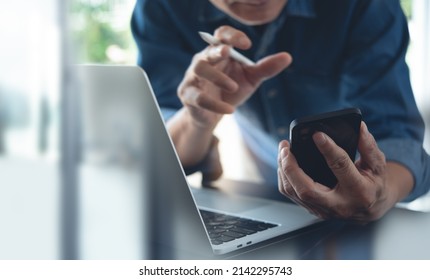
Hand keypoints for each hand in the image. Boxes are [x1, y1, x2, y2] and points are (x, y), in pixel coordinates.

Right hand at [177, 25, 291, 127]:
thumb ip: (266, 68)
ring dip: (217, 77)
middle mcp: (203, 60)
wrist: (213, 115)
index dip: (232, 36)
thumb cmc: (230, 90)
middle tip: (229, 52)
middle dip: (216, 50)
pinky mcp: (188, 95)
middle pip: (207, 50)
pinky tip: (230, 109)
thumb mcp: (250, 79)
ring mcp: (193, 77)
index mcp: (219, 52)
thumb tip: (288, 57)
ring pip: (200, 69)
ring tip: (234, 87)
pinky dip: (215, 104)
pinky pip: (199, 97)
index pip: (221, 35)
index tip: (247, 43)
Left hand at [278, 122, 408, 222]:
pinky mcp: (313, 209)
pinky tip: (285, 164)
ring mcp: (323, 210)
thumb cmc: (374, 184)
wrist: (372, 208)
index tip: (317, 134)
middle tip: (285, 147)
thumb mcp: (377, 165)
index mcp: (359, 191)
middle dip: (291, 167)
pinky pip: (292, 195)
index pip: (340, 167)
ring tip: (283, 151)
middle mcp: (339, 205)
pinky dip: (285, 178)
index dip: (328, 149)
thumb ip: (368, 146)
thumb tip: (360, 127)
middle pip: (306, 189)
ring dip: (284, 170)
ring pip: (295, 192)